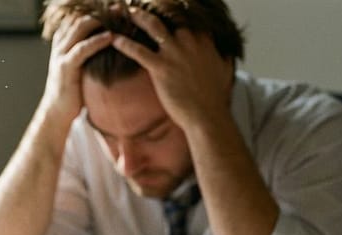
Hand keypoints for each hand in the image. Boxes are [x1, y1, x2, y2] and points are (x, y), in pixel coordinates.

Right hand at [41, 15, 112, 125]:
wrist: (57, 111)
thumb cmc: (71, 91)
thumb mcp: (78, 67)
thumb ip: (86, 53)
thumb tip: (106, 45)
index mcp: (63, 42)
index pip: (78, 17)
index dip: (95, 10)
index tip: (114, 8)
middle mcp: (60, 44)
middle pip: (80, 18)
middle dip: (100, 11)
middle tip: (119, 7)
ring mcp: (61, 54)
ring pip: (80, 28)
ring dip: (100, 20)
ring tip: (118, 15)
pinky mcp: (66, 67)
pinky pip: (83, 48)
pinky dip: (97, 41)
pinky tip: (111, 37)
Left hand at [111, 8, 233, 130]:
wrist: (207, 116)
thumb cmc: (215, 98)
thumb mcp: (224, 71)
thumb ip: (222, 57)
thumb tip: (227, 54)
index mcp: (203, 40)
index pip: (189, 14)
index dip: (177, 8)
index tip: (167, 5)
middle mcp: (189, 41)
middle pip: (170, 13)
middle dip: (155, 6)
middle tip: (143, 4)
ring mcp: (174, 53)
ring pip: (153, 25)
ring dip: (139, 16)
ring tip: (128, 12)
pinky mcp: (161, 68)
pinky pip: (139, 51)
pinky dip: (125, 44)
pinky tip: (115, 40)